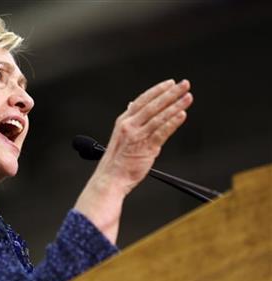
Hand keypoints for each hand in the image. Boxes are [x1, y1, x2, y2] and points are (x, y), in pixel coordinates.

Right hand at [74, 79, 192, 243]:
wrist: (110, 179)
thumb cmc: (117, 161)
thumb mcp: (121, 135)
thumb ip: (130, 120)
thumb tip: (134, 104)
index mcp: (123, 121)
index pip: (142, 100)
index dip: (157, 90)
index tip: (170, 83)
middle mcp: (130, 126)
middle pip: (153, 105)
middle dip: (170, 93)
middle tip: (184, 84)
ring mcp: (137, 136)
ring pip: (159, 116)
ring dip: (175, 105)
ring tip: (188, 97)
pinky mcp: (145, 148)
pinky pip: (161, 132)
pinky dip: (172, 123)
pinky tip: (181, 115)